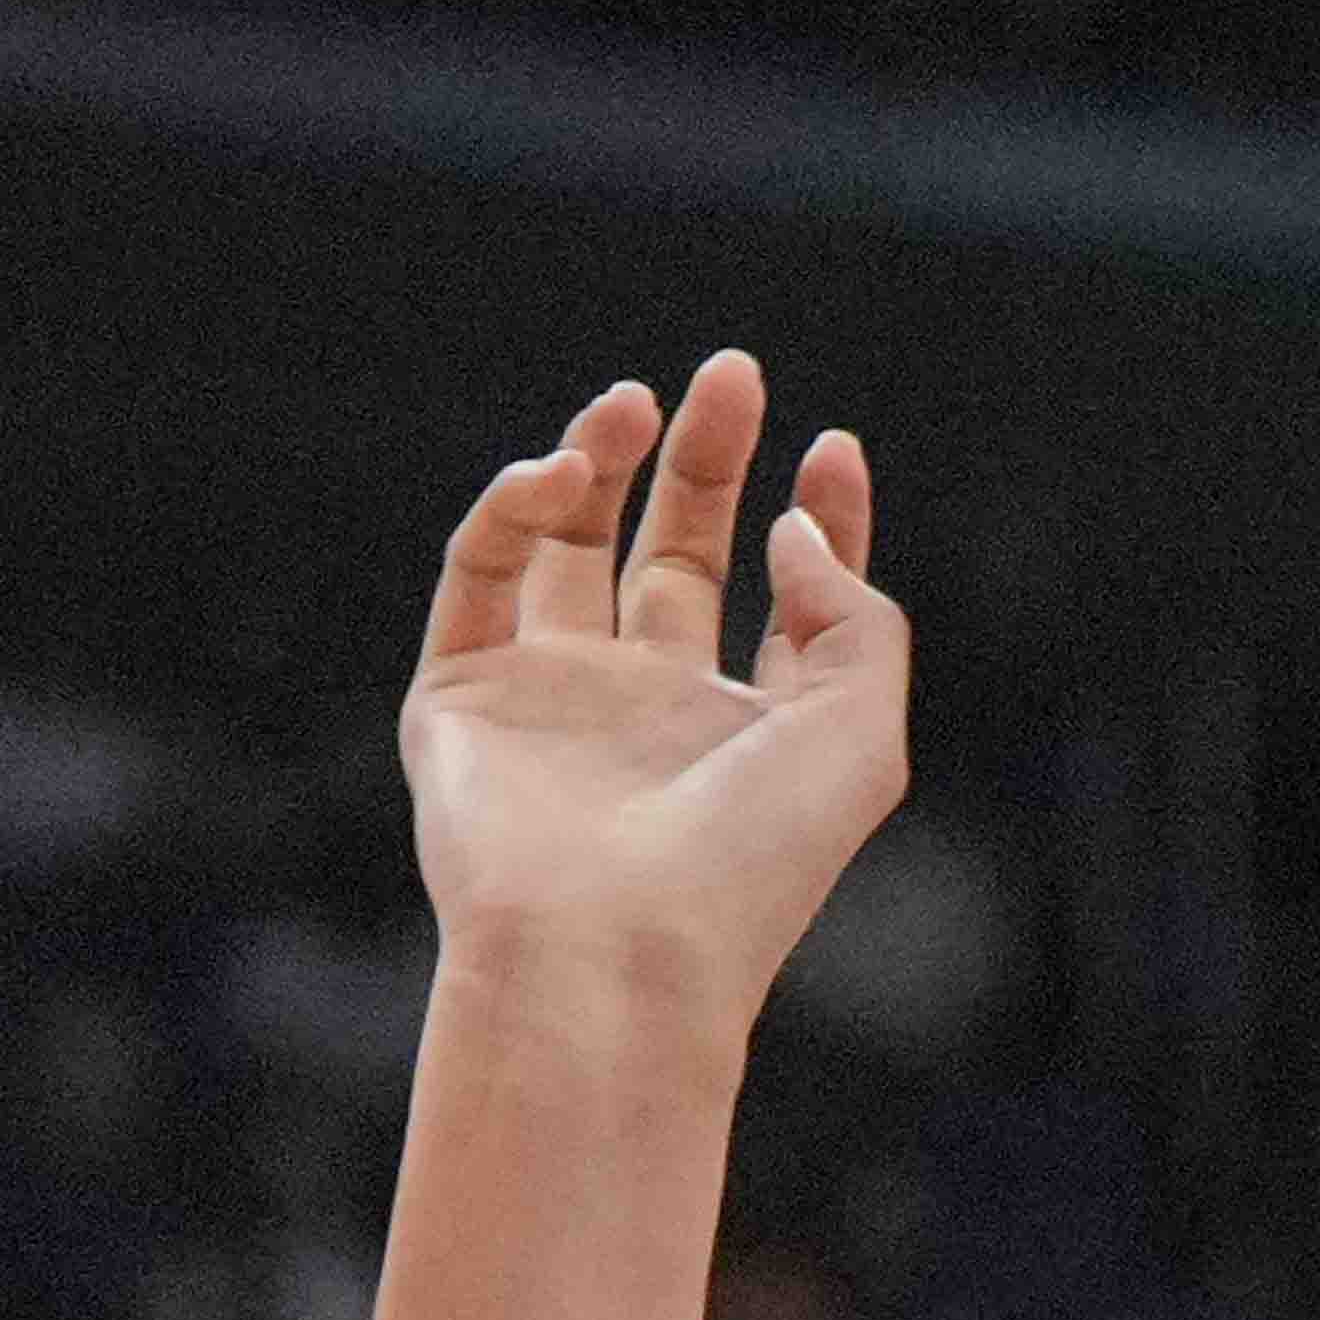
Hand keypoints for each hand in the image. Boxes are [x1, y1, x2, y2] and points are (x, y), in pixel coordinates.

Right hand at [398, 354, 913, 1008]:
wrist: (613, 949)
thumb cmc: (751, 861)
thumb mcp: (861, 734)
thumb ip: (855, 617)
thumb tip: (790, 527)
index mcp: (750, 730)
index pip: (786, 599)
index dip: (817, 519)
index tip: (834, 446)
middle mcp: (651, 709)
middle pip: (676, 550)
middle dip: (705, 460)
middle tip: (732, 371)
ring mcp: (552, 699)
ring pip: (567, 545)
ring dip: (600, 459)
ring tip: (636, 400)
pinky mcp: (458, 695)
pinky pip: (478, 571)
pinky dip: (511, 506)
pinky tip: (561, 472)